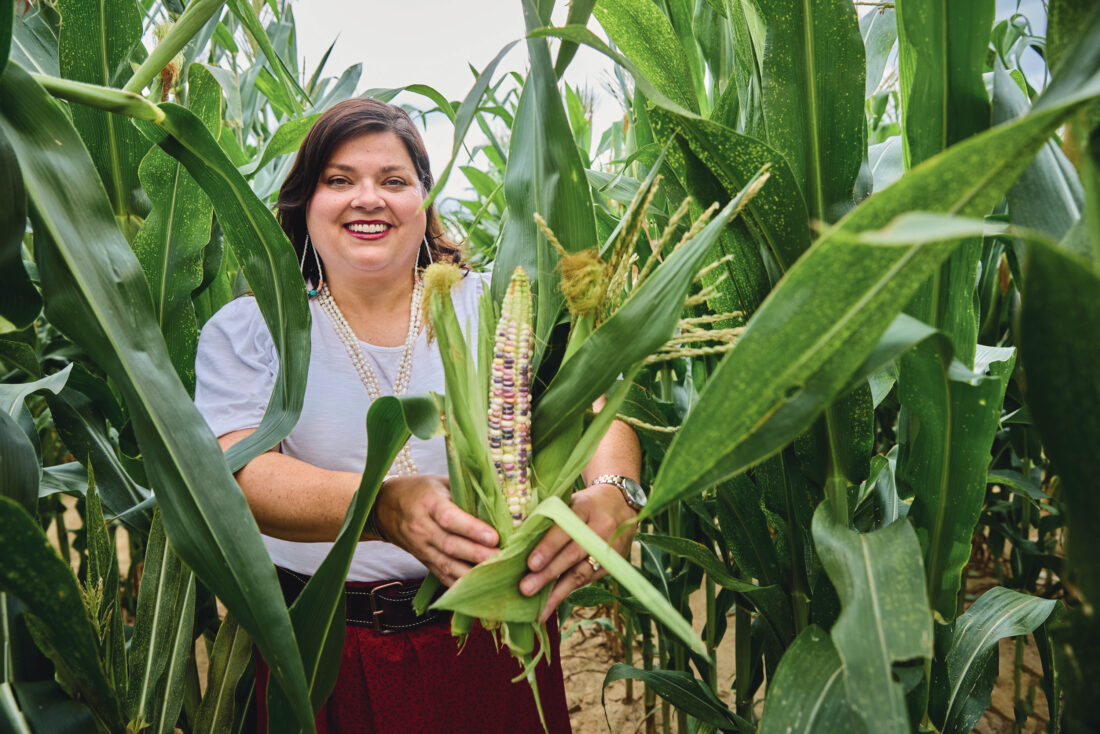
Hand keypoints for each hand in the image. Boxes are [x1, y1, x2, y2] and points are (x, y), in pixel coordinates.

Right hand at [372, 474, 498, 586]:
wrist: (385, 508)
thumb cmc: (421, 490)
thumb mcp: (441, 482)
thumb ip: (466, 492)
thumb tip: (499, 503)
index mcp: (428, 503)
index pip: (449, 518)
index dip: (471, 528)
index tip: (494, 536)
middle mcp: (422, 528)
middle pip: (450, 545)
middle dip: (478, 555)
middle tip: (503, 558)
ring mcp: (421, 548)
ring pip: (447, 565)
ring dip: (472, 574)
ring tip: (496, 575)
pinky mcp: (424, 562)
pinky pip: (442, 577)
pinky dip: (460, 584)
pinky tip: (479, 589)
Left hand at [519, 483, 636, 621]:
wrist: (622, 505)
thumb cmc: (585, 504)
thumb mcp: (570, 501)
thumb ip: (550, 517)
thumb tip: (518, 542)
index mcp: (585, 507)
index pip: (565, 527)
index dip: (548, 546)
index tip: (531, 563)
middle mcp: (601, 528)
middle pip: (573, 554)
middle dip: (548, 573)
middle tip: (526, 589)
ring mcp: (608, 548)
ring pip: (582, 572)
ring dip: (558, 592)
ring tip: (538, 608)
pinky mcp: (613, 564)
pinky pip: (587, 580)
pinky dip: (568, 591)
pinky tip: (551, 603)